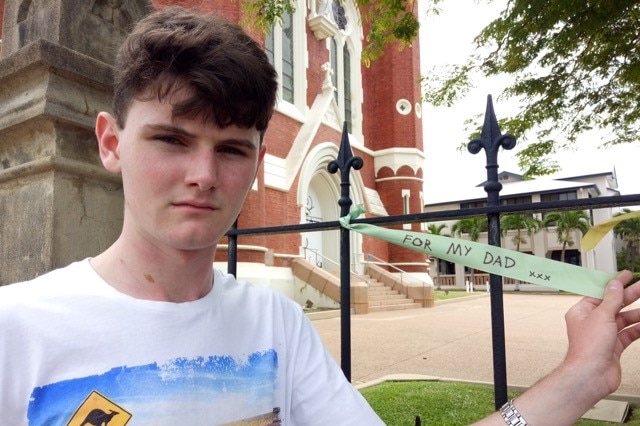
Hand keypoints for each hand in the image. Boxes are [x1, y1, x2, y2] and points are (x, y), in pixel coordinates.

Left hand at [563, 270, 639, 397]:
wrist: (591, 374)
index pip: (599, 293)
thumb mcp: (601, 316)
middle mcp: (591, 322)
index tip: (626, 276)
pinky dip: (637, 329)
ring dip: (636, 313)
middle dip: (629, 296)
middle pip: (613, 305)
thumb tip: (614, 284)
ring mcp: (603, 335)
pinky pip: (628, 334)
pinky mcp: (613, 347)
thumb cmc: (588, 347)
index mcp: (581, 312)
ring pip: (622, 320)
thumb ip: (611, 299)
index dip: (614, 284)